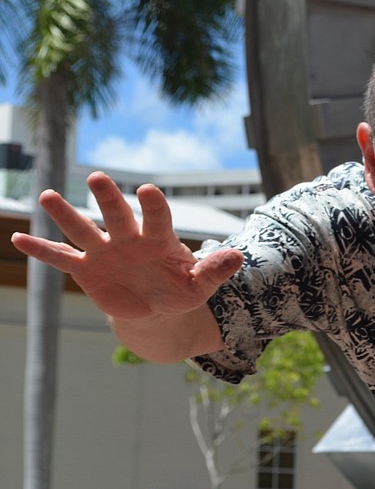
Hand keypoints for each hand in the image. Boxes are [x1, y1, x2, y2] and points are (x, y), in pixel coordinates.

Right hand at [11, 171, 243, 320]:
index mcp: (159, 239)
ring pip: (84, 230)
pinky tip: (17, 239)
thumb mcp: (201, 285)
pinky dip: (41, 250)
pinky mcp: (86, 270)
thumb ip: (215, 270)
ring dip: (67, 214)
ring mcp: (104, 252)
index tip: (146, 190)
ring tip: (48, 195)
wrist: (158, 310)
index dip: (153, 205)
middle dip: (108, 198)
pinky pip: (61, 258)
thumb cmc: (180, 290)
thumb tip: (238, 257)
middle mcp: (128, 239)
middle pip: (117, 215)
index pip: (157, 218)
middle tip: (98, 177)